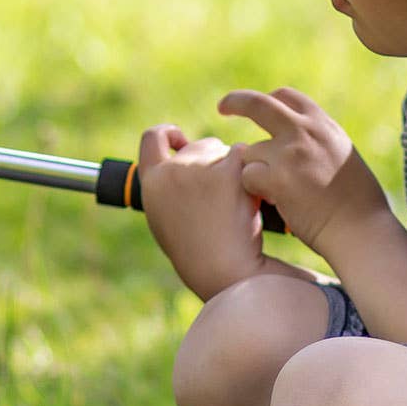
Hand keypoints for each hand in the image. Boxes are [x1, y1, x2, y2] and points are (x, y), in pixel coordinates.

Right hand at [135, 123, 264, 299]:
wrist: (225, 271)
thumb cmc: (200, 255)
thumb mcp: (167, 219)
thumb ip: (169, 186)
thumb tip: (183, 154)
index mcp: (152, 183)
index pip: (152, 138)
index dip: (168, 133)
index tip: (180, 138)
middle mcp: (172, 170)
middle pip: (201, 146)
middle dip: (217, 161)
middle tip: (228, 197)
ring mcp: (200, 168)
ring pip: (227, 151)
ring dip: (236, 170)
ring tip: (237, 208)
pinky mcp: (229, 170)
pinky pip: (246, 156)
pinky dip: (254, 172)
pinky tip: (252, 199)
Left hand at [216, 87, 388, 255]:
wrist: (361, 230)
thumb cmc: (357, 204)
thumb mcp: (343, 156)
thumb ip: (317, 140)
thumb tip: (294, 133)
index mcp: (323, 125)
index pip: (286, 97)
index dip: (267, 101)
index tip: (254, 106)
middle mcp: (305, 131)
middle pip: (257, 104)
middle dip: (236, 102)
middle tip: (223, 107)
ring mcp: (289, 153)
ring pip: (249, 152)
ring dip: (255, 172)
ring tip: (277, 194)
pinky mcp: (276, 178)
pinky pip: (247, 177)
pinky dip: (253, 192)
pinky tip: (273, 203)